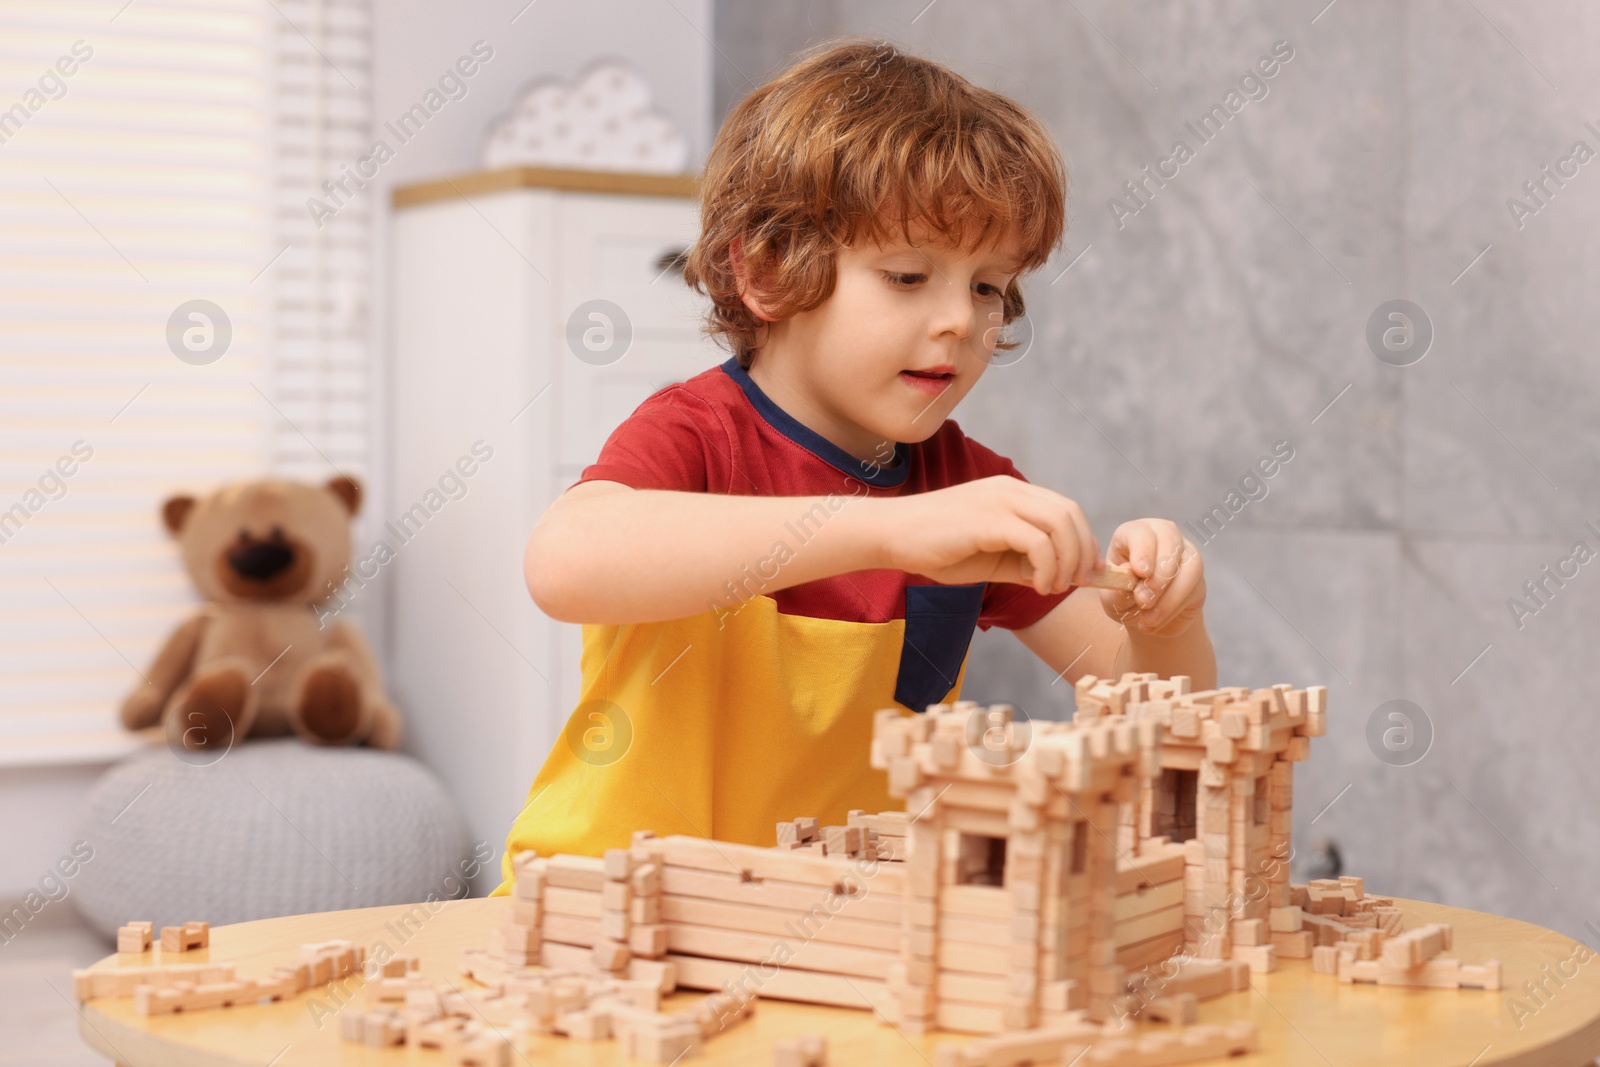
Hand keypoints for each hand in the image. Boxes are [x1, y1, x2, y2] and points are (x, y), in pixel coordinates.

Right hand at [877, 475, 1100, 595]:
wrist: (891, 535)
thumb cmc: (935, 546)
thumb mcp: (989, 555)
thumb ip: (1022, 561)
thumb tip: (1058, 577)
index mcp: (1011, 492)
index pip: (1065, 508)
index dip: (1083, 540)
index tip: (1085, 573)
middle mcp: (1010, 489)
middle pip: (1069, 513)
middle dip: (1082, 552)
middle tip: (1077, 583)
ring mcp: (999, 501)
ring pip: (1059, 524)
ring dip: (1067, 561)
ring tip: (1053, 587)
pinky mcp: (988, 519)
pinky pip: (1036, 542)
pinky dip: (1047, 567)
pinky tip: (1036, 586)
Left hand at [1099, 518, 1204, 636]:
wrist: (1143, 617)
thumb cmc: (1122, 598)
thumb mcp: (1112, 598)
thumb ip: (1118, 590)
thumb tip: (1130, 582)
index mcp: (1133, 534)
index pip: (1140, 532)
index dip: (1142, 550)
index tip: (1140, 572)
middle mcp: (1162, 536)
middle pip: (1170, 539)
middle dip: (1159, 573)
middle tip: (1143, 600)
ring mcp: (1184, 553)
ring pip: (1189, 565)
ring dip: (1169, 596)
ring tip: (1148, 618)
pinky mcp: (1197, 576)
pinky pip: (1193, 587)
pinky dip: (1173, 607)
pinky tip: (1155, 621)